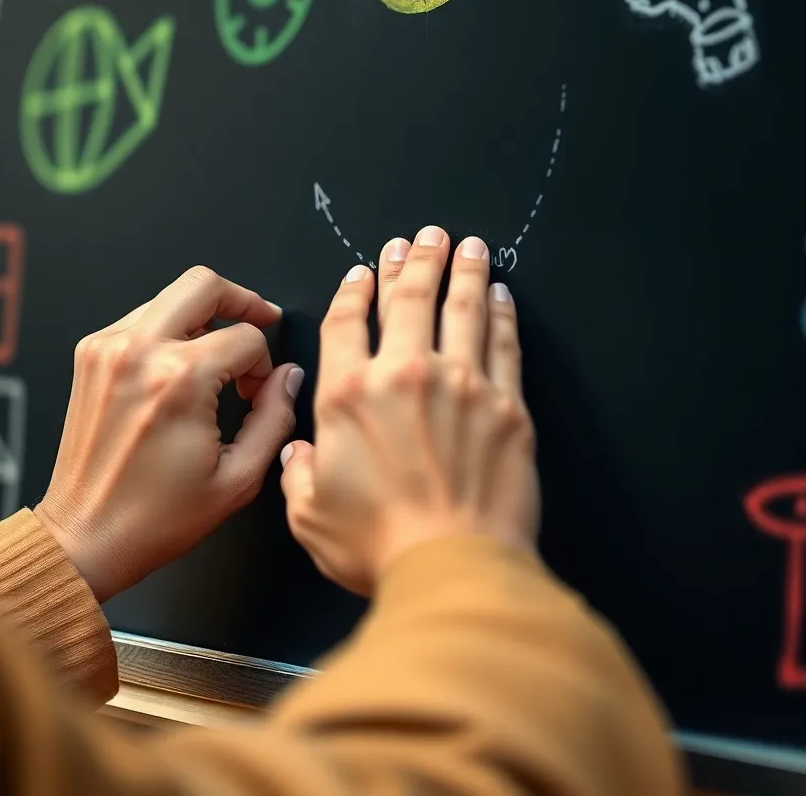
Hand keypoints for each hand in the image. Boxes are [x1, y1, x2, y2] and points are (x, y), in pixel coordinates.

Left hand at [36, 267, 303, 603]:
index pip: (245, 337)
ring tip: (216, 358)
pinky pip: (142, 317)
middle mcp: (138, 353)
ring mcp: (108, 349)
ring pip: (172, 296)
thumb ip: (275, 417)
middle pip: (205, 284)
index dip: (264, 363)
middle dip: (242, 301)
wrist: (86, 537)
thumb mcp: (238, 478)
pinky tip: (180, 367)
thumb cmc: (154, 518)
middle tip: (259, 322)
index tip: (258, 390)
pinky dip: (169, 330)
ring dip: (204, 317)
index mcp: (178, 381)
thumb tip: (288, 378)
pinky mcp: (90, 355)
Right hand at [280, 228, 538, 595]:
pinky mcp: (507, 405)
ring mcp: (461, 385)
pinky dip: (500, 313)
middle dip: (414, 261)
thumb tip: (299, 453)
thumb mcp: (311, 516)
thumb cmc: (379, 547)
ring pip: (461, 308)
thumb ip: (299, 474)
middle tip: (422, 237)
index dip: (357, 289)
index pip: (349, 322)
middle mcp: (404, 376)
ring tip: (465, 243)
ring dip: (461, 270)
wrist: (454, 568)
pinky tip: (499, 293)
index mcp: (348, 397)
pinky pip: (503, 344)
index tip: (365, 270)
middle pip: (410, 299)